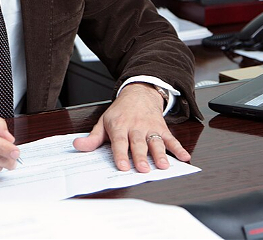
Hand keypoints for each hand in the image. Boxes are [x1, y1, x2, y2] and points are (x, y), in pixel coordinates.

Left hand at [72, 83, 190, 171]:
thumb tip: (77, 146)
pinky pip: (171, 139)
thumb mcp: (104, 122)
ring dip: (160, 154)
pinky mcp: (162, 128)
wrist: (139, 93)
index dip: (120, 155)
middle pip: (138, 144)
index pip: (119, 142)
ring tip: (163, 166)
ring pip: (155, 142)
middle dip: (140, 157)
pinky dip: (179, 148)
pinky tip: (184, 157)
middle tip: (143, 169)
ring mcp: (150, 128)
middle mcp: (136, 127)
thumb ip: (92, 138)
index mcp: (119, 126)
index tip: (123, 167)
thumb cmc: (120, 112)